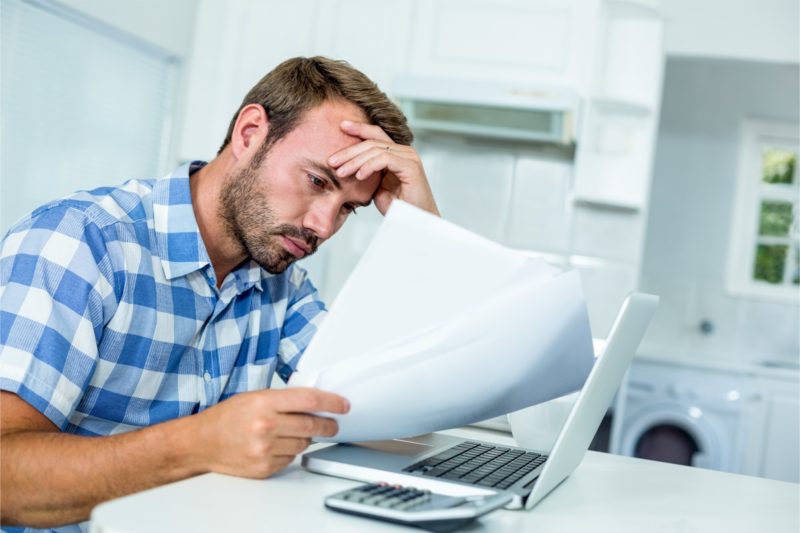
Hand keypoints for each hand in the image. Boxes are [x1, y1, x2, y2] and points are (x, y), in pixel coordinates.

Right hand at [194, 387, 348, 477]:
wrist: (202, 442)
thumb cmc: (227, 417)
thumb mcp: (255, 397)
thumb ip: (284, 399)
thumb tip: (316, 402)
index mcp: (264, 402)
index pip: (309, 400)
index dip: (332, 402)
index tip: (344, 405)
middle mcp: (266, 426)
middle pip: (311, 425)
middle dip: (328, 425)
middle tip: (333, 424)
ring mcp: (265, 449)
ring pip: (303, 443)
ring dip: (305, 438)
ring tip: (291, 432)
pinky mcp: (264, 467)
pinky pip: (291, 458)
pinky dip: (290, 451)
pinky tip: (277, 445)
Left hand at [328, 120, 439, 215]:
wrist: (414, 222)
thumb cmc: (398, 208)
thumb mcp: (376, 187)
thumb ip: (367, 172)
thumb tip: (346, 166)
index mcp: (397, 153)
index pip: (376, 135)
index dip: (359, 128)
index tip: (341, 126)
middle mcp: (405, 152)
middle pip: (373, 141)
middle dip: (349, 150)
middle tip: (331, 161)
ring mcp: (409, 158)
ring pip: (376, 149)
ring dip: (355, 161)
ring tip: (340, 172)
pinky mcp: (411, 167)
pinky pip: (384, 159)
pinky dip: (369, 166)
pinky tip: (358, 176)